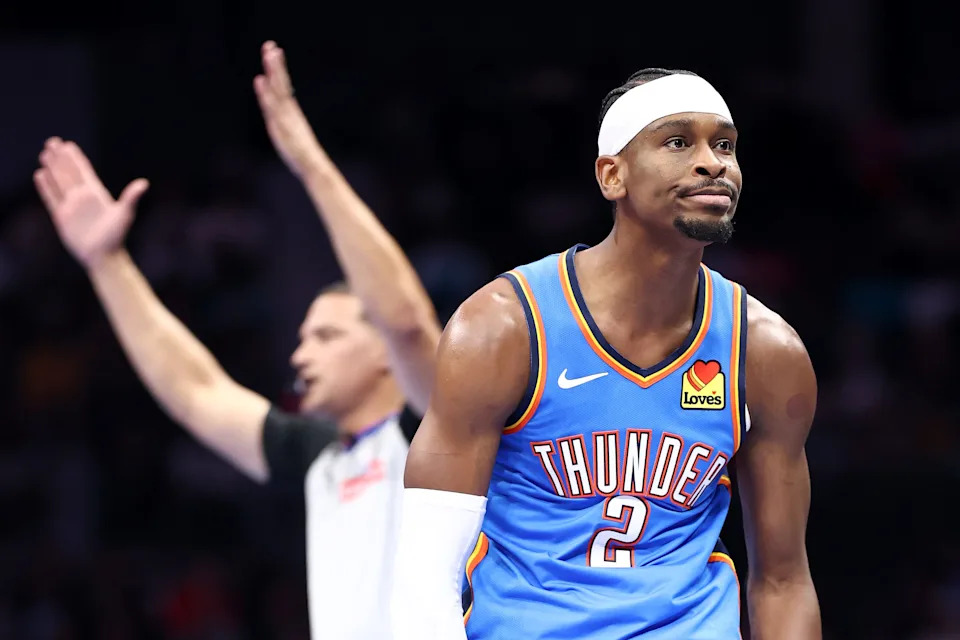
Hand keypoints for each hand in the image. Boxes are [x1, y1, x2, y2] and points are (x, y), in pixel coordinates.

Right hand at [33, 138, 148, 268]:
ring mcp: (71, 206)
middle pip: (69, 172)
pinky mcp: (61, 217)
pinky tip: (40, 175)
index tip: (68, 144)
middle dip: (60, 157)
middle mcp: (82, 197)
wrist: (103, 257)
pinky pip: (51, 198)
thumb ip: (131, 197)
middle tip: (52, 141)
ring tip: (44, 153)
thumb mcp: (124, 214)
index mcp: (97, 193)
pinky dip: (45, 187)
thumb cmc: (116, 236)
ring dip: (52, 168)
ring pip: (59, 182)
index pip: (84, 171)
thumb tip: (144, 183)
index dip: (75, 158)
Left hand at [254, 41, 323, 176]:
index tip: (274, 52)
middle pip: (281, 84)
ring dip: (274, 71)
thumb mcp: (293, 141)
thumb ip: (286, 131)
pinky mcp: (283, 126)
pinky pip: (273, 106)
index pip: (283, 87)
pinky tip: (260, 80)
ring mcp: (287, 118)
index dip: (278, 71)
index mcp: (292, 114)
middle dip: (276, 65)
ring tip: (270, 53)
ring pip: (279, 89)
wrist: (313, 167)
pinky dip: (266, 93)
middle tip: (270, 45)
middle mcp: (289, 112)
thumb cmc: (304, 157)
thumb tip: (284, 126)